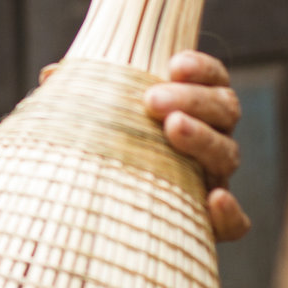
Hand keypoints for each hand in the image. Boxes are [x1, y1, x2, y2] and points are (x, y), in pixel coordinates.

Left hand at [39, 52, 249, 241]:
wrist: (99, 213)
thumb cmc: (101, 146)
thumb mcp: (92, 115)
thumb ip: (82, 94)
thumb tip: (51, 75)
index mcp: (191, 106)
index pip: (212, 78)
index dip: (200, 68)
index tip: (174, 64)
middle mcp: (210, 138)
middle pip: (224, 110)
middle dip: (192, 99)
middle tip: (153, 100)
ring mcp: (213, 179)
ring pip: (228, 154)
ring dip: (203, 139)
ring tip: (173, 129)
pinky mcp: (209, 223)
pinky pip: (236, 223)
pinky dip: (229, 213)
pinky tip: (214, 199)